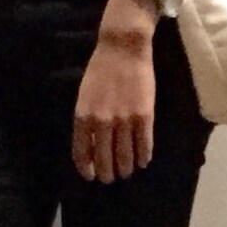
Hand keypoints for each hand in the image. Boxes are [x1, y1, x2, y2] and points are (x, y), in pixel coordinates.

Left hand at [72, 0, 157, 182]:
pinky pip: (144, 145)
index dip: (86, 169)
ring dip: (126, 169)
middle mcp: (102, 122)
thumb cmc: (100, 70)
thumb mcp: (84, 95)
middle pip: (104, 160)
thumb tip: (90, 144)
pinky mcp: (144, 116)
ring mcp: (124, 120)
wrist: (123, 48)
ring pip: (125, 157)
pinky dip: (143, 157)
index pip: (82, 153)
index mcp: (83, 117)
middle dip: (107, 174)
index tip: (91, 176)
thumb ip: (86, 120)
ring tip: (127, 172)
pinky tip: (143, 161)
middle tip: (110, 178)